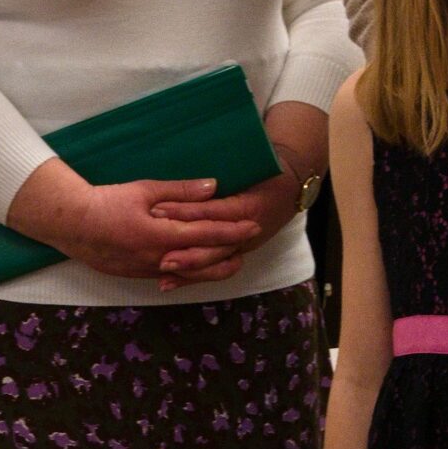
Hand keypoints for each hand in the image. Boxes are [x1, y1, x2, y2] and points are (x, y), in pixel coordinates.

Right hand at [7, 162, 261, 282]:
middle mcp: (157, 258)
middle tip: (252, 243)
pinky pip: (171, 277)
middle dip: (230, 251)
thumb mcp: (145, 190)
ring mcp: (146, 270)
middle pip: (203, 260)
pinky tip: (200, 271)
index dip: (233, 230)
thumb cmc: (107, 202)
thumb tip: (214, 186)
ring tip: (234, 262)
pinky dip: (190, 274)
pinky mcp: (136, 274)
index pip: (206, 234)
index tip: (254, 225)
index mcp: (160, 235)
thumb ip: (182, 191)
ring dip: (214, 268)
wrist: (70, 225)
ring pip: (189, 274)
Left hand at [149, 162, 302, 290]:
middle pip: (216, 247)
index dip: (186, 212)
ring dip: (188, 271)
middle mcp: (249, 231)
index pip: (214, 212)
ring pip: (216, 264)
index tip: (156, 210)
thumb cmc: (269, 173)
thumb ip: (228, 174)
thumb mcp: (253, 165)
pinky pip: (214, 269)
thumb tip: (205, 183)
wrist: (291, 187)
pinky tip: (168, 283)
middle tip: (159, 254)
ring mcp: (244, 245)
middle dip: (187, 253)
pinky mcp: (237, 252)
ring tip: (162, 271)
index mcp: (250, 207)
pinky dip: (192, 278)